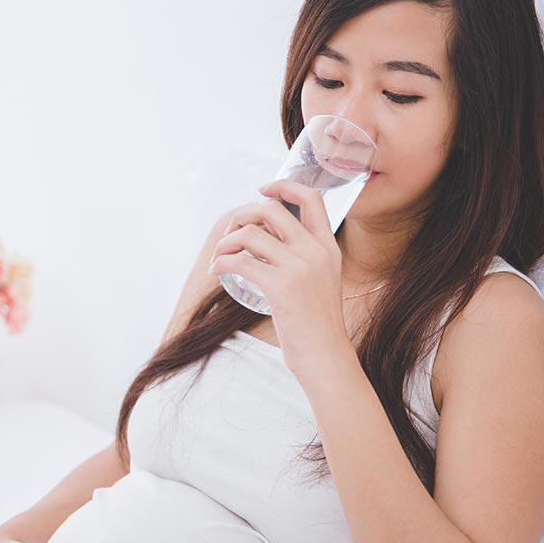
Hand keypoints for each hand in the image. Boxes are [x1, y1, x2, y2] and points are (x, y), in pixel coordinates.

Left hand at [207, 179, 349, 378]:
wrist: (326, 356)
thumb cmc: (317, 324)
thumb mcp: (321, 281)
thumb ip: (304, 260)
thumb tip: (266, 244)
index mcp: (328, 247)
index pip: (311, 198)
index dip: (283, 186)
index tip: (262, 189)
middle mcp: (316, 251)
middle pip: (270, 210)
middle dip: (241, 216)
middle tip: (230, 236)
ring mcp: (300, 268)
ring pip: (250, 234)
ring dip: (225, 242)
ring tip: (218, 258)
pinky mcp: (282, 287)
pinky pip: (240, 261)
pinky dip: (221, 263)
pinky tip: (215, 272)